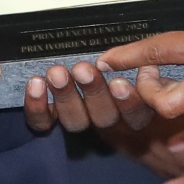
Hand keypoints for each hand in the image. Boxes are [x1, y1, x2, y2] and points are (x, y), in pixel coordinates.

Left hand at [20, 60, 158, 137]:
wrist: (75, 66)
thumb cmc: (113, 61)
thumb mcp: (134, 65)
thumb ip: (141, 68)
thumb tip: (147, 63)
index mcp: (133, 110)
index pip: (136, 115)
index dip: (129, 102)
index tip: (120, 82)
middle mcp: (106, 119)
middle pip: (104, 117)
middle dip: (94, 92)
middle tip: (83, 69)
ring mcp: (78, 120)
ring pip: (75, 121)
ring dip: (66, 95)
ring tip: (57, 73)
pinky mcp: (50, 122)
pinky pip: (42, 122)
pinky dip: (37, 106)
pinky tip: (35, 84)